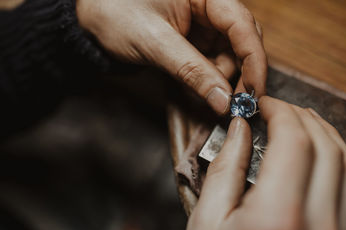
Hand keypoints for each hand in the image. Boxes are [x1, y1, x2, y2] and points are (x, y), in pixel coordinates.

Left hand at [76, 0, 266, 114]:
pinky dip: (207, 79)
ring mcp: (202, 23)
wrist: (89, 20)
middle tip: (230, 103)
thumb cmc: (114, 15)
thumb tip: (225, 101)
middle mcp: (209, 5)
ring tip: (201, 94)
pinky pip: (211, 61)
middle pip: (241, 41)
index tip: (255, 91)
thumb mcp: (154, 42)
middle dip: (238, 73)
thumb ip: (192, 71)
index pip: (242, 24)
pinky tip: (197, 89)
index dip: (254, 59)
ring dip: (220, 80)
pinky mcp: (193, 39)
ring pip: (228, 55)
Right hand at [180, 96, 345, 229]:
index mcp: (276, 219)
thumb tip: (241, 127)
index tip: (263, 105)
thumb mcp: (206, 223)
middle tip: (280, 112)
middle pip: (325, 148)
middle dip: (303, 118)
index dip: (280, 112)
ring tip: (306, 128)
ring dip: (331, 138)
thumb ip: (226, 169)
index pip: (294, 141)